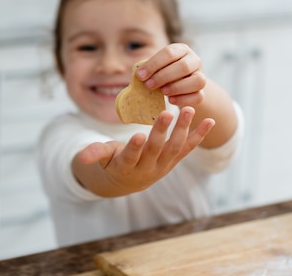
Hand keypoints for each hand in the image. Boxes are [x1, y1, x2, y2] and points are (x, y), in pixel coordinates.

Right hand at [75, 106, 214, 196]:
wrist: (130, 181)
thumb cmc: (114, 162)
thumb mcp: (103, 158)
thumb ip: (96, 153)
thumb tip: (82, 156)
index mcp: (127, 167)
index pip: (132, 157)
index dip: (134, 148)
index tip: (137, 134)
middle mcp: (148, 168)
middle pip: (156, 150)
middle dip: (161, 132)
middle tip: (167, 113)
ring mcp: (164, 165)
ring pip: (175, 148)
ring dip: (183, 129)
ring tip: (188, 110)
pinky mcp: (175, 160)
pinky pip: (189, 148)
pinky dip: (199, 135)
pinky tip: (209, 121)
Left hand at [135, 43, 205, 107]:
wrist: (180, 83)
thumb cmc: (163, 72)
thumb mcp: (156, 66)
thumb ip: (149, 68)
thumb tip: (138, 74)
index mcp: (181, 49)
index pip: (169, 52)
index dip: (153, 64)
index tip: (140, 76)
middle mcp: (194, 60)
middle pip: (183, 66)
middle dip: (163, 76)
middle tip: (148, 85)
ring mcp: (201, 76)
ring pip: (197, 81)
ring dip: (177, 87)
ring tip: (162, 92)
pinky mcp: (203, 92)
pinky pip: (198, 96)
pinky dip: (184, 99)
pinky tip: (171, 100)